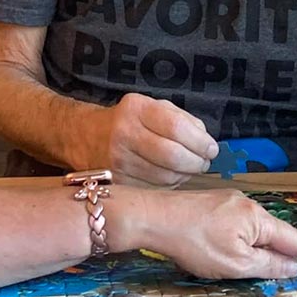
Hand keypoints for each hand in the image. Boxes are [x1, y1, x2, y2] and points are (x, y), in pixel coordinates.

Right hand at [86, 93, 217, 186]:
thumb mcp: (151, 107)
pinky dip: (169, 185)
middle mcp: (124, 134)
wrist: (85, 136)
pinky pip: (155, 189)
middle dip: (196, 162)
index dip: (200, 142)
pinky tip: (170, 176)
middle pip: (173, 156)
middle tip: (203, 162)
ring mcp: (119, 160)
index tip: (211, 149)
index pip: (177, 127)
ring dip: (185, 175)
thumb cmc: (128, 121)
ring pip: (166, 176)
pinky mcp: (118, 182)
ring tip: (187, 168)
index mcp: (136, 109)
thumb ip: (182, 119)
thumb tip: (206, 143)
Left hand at [130, 188, 296, 279]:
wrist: (152, 217)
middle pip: (277, 234)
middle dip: (293, 251)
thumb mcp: (235, 264)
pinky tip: (242, 251)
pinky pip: (239, 226)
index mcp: (258, 219)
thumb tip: (293, 267)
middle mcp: (247, 205)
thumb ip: (268, 266)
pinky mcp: (211, 205)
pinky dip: (247, 241)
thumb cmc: (192, 242)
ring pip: (256, 231)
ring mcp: (228, 203)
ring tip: (277, 265)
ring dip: (266, 248)